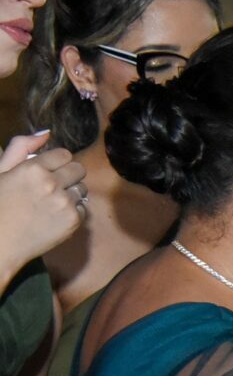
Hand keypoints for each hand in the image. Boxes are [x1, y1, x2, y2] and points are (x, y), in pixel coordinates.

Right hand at [0, 132, 86, 271]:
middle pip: (79, 169)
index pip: (64, 154)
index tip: (47, 171)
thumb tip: (47, 133)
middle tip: (52, 185)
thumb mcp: (1, 171)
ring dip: (71, 193)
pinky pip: (82, 208)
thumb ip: (20, 148)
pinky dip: (72, 211)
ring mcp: (64, 203)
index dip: (56, 162)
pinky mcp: (73, 221)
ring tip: (50, 202)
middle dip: (67, 174)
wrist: (0, 242)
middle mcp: (52, 184)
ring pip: (82, 189)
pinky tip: (53, 216)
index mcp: (32, 169)